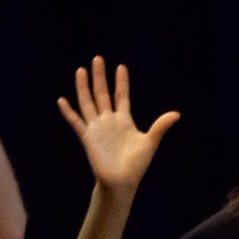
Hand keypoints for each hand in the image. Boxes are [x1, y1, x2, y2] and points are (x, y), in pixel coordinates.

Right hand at [57, 57, 180, 189]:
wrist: (122, 181)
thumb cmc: (137, 164)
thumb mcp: (150, 142)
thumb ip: (160, 126)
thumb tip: (177, 113)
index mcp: (124, 120)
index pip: (122, 96)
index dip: (121, 82)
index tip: (121, 66)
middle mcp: (109, 121)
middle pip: (102, 93)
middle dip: (100, 76)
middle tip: (97, 58)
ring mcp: (97, 128)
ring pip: (88, 102)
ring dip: (84, 87)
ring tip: (80, 70)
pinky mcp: (88, 137)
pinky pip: (76, 122)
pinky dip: (69, 112)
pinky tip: (62, 100)